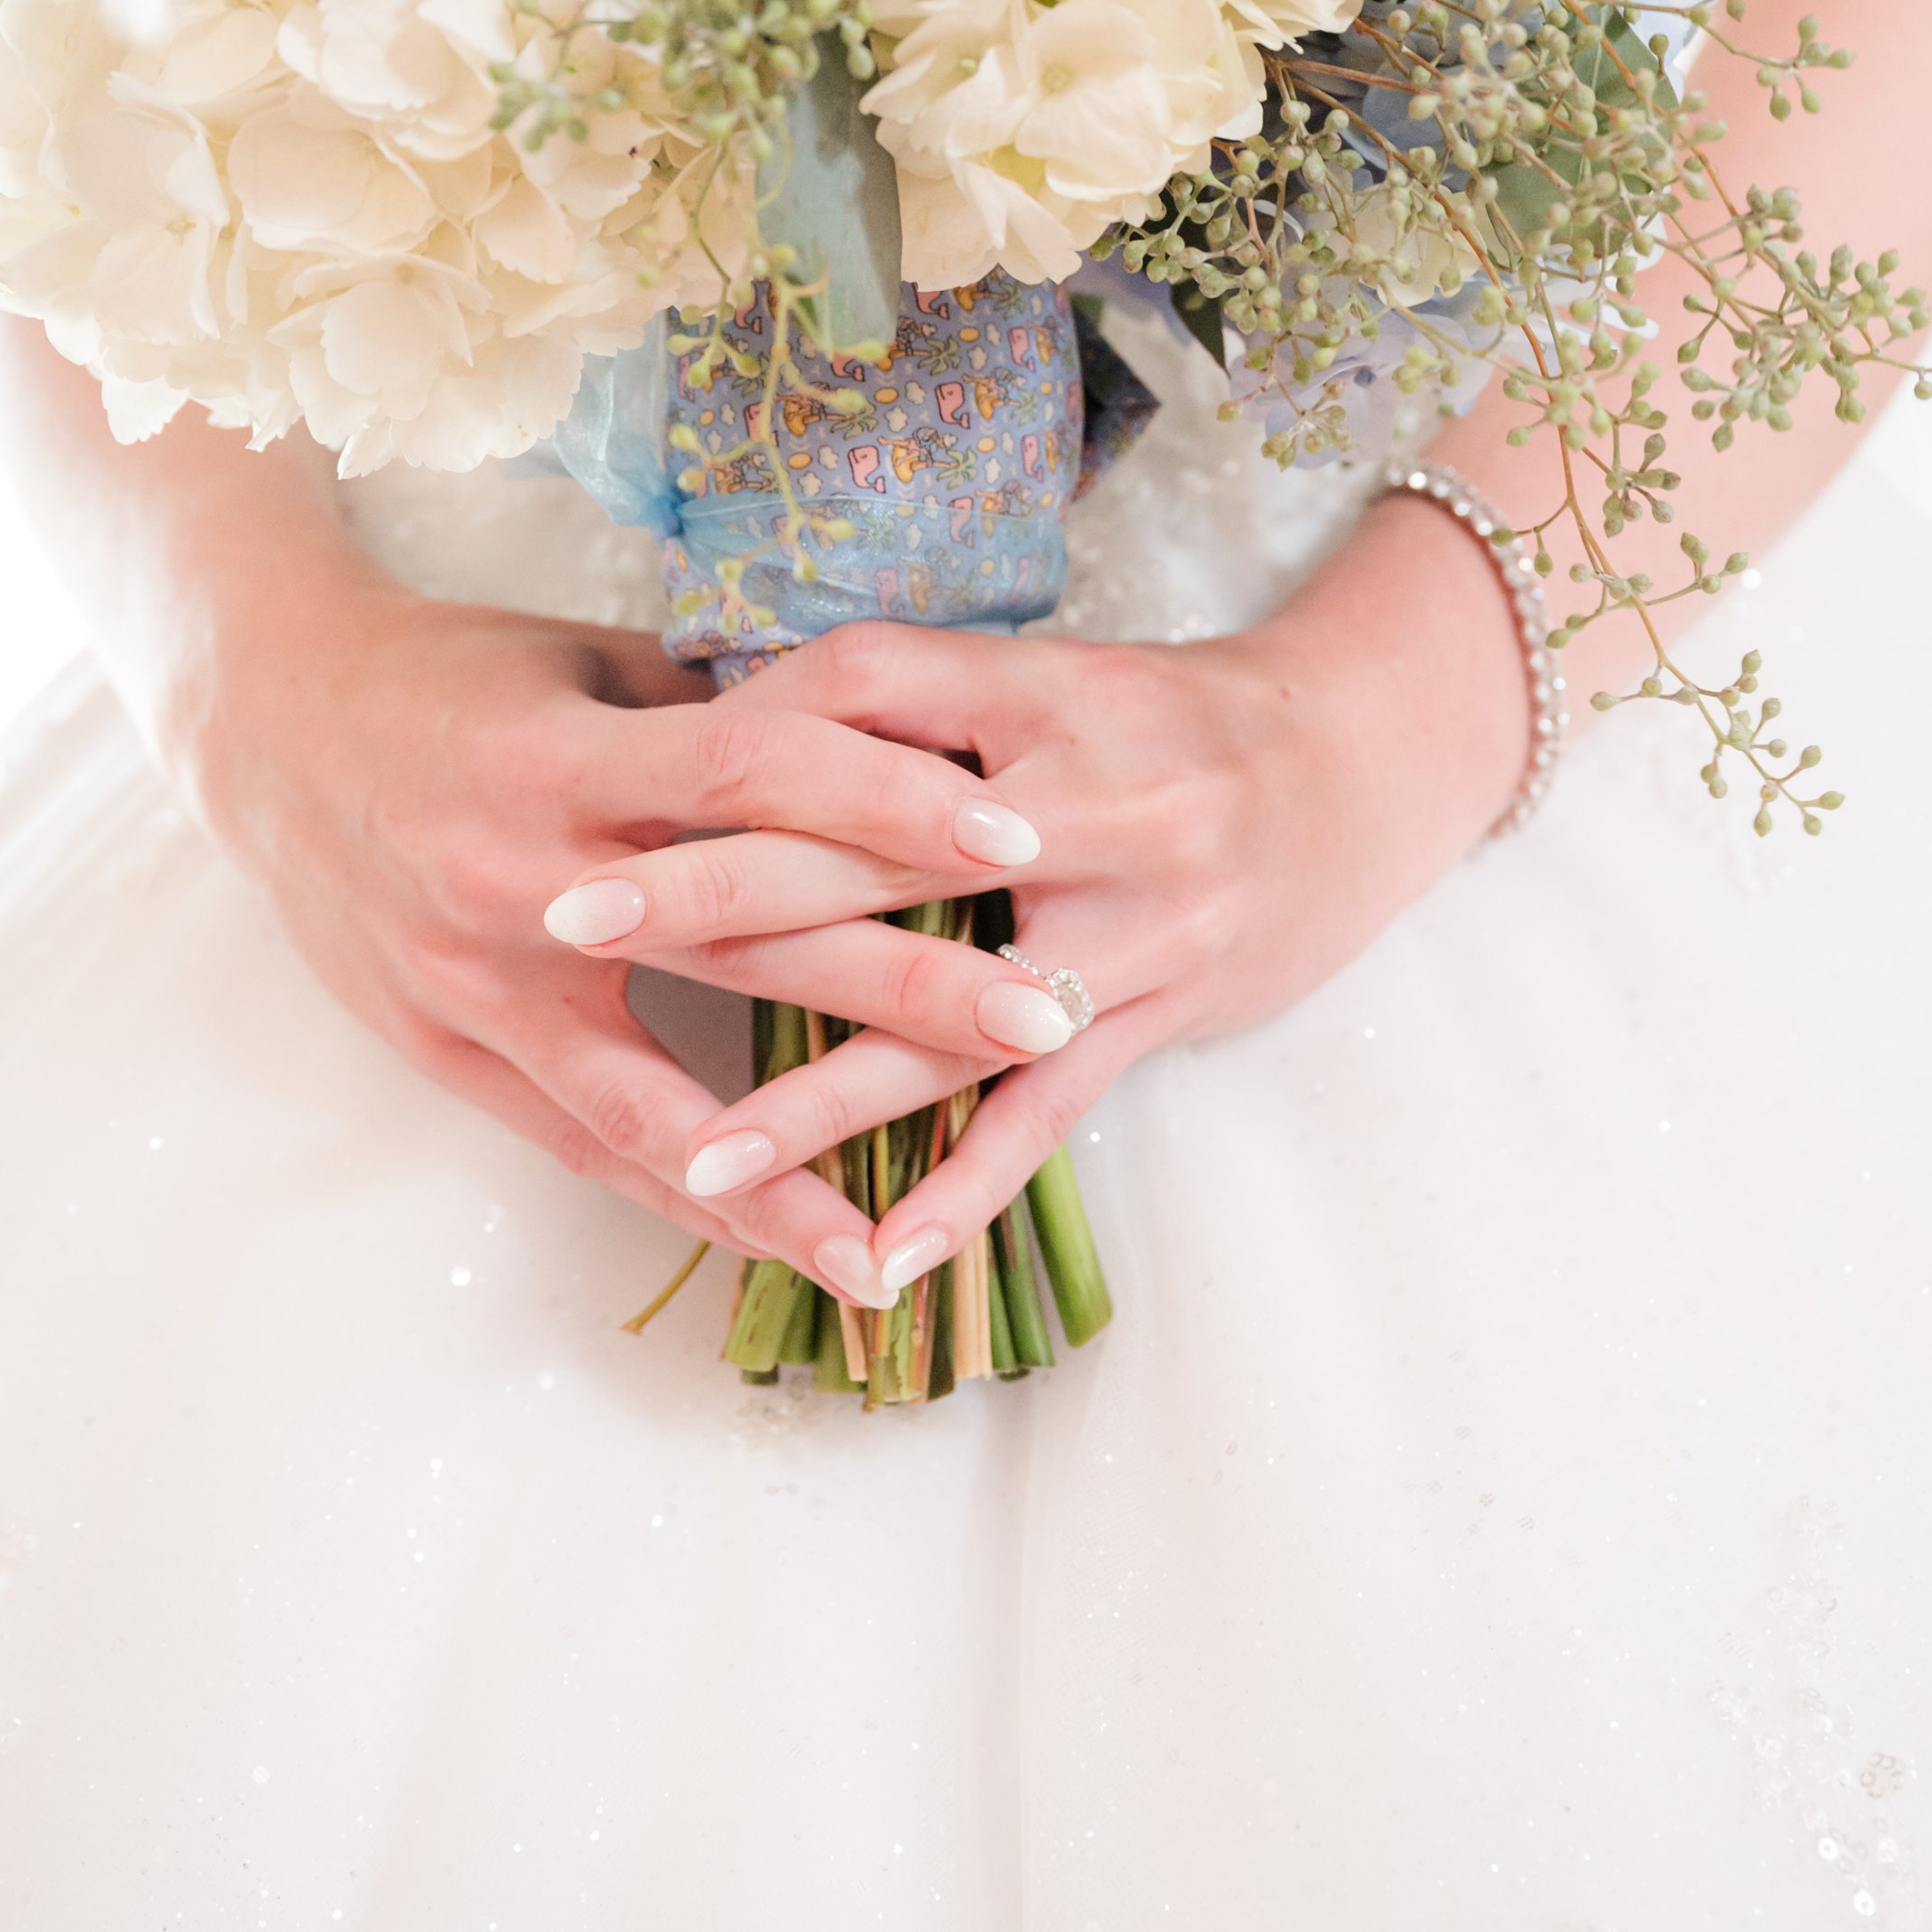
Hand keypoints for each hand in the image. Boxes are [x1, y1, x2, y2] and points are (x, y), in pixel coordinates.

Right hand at [175, 556, 1052, 1300]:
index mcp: (570, 760)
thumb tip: (881, 744)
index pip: (758, 775)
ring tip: (902, 1248)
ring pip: (659, 1102)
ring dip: (789, 1173)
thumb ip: (717, 722)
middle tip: (1047, 1021)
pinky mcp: (447, 1050)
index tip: (1017, 839)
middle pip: (746, 941)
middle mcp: (527, 882)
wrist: (263, 722)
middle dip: (906, 990)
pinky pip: (586, 1147)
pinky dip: (686, 1202)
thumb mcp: (586, 667)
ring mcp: (479, 983)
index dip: (890, 805)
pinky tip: (779, 1248)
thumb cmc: (450, 675)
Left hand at [542, 493, 1530, 1288]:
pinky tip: (878, 1258)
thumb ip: (907, 700)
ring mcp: (1130, 925)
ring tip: (696, 1160)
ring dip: (819, 1100)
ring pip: (951, 1022)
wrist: (1365, 764)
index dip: (744, 733)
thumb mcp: (1050, 673)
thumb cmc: (1176, 717)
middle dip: (714, 893)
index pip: (865, 693)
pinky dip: (966, 1190)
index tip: (621, 769)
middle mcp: (1087, 808)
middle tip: (566, 920)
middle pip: (872, 851)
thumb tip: (728, 724)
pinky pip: (1049, 1119)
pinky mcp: (1160, 1017)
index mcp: (1040, 698)